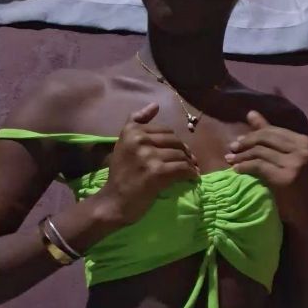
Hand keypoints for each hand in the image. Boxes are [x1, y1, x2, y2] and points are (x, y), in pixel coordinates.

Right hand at [100, 103, 198, 224]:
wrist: (114, 201)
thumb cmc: (121, 174)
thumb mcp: (123, 143)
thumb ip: (136, 122)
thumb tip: (155, 105)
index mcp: (132, 131)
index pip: (165, 130)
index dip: (176, 142)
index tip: (180, 152)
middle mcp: (139, 140)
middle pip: (175, 141)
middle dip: (185, 152)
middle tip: (190, 162)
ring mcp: (148, 156)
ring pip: (180, 155)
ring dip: (189, 164)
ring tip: (191, 171)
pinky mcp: (157, 173)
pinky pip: (182, 168)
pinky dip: (191, 174)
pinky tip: (193, 178)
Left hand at [225, 110, 307, 225]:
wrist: (304, 211)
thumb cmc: (294, 183)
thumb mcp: (283, 155)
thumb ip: (269, 134)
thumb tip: (251, 113)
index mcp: (304, 142)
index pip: (273, 131)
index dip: (253, 134)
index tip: (239, 141)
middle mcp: (303, 151)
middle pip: (266, 138)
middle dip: (246, 143)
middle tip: (232, 149)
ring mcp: (295, 164)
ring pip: (260, 152)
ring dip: (241, 156)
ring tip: (230, 160)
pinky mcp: (285, 178)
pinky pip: (258, 165)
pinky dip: (244, 167)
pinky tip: (236, 170)